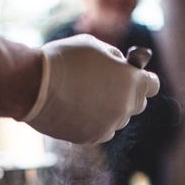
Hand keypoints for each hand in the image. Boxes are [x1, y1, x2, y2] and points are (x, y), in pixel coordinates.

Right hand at [22, 34, 159, 143]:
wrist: (33, 85)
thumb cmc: (63, 60)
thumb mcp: (95, 46)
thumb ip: (115, 58)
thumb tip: (122, 66)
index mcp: (132, 82)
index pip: (152, 85)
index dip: (143, 78)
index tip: (133, 76)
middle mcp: (126, 107)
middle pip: (138, 104)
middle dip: (127, 94)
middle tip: (108, 84)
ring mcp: (109, 125)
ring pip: (118, 119)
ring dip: (109, 109)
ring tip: (84, 95)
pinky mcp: (92, 138)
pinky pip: (102, 130)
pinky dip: (95, 122)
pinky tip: (77, 108)